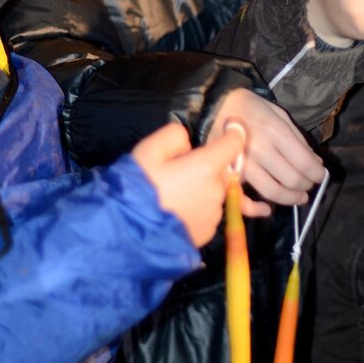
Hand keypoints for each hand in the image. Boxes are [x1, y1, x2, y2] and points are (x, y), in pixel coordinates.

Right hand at [132, 122, 266, 246]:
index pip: (234, 143)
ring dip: (201, 189)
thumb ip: (175, 136)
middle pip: (220, 170)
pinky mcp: (208, 233)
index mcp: (206, 167)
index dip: (232, 133)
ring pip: (214, 193)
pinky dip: (196, 209)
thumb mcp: (149, 150)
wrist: (128, 234)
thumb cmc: (138, 187)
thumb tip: (189, 144)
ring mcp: (214, 214)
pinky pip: (207, 212)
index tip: (228, 129)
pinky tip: (174, 212)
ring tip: (171, 196)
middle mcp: (217, 190)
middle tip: (175, 173)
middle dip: (205, 167)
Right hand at [209, 89, 325, 208]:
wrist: (214, 106)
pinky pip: (243, 199)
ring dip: (290, 198)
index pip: (304, 163)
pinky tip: (267, 209)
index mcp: (275, 131)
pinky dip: (256, 209)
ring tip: (299, 196)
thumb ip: (298, 139)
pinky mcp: (228, 174)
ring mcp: (243, 164)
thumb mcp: (279, 114)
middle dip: (306, 185)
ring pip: (272, 192)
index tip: (321, 175)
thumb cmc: (251, 107)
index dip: (317, 174)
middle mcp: (260, 150)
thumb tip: (316, 163)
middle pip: (291, 179)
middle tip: (310, 185)